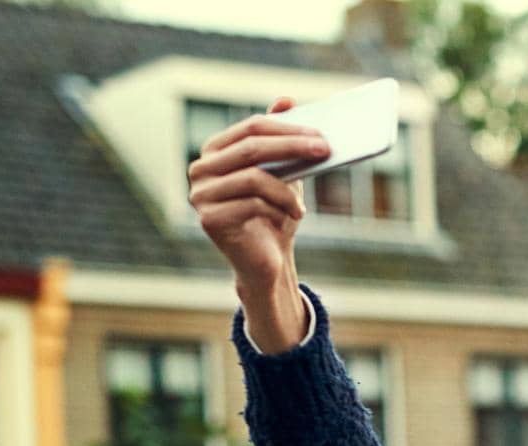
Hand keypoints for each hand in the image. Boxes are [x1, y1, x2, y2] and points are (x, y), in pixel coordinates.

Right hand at [187, 98, 328, 351]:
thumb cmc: (274, 215)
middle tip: (326, 149)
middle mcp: (201, 169)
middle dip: (293, 146)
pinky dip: (279, 209)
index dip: (288, 128)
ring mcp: (201, 194)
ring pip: (254, 177)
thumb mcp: (283, 174)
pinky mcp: (210, 219)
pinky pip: (253, 203)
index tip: (322, 135)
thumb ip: (281, 139)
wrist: (266, 262)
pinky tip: (291, 218)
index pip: (252, 127)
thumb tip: (286, 99)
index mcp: (215, 151)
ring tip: (300, 206)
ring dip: (286, 190)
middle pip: (252, 147)